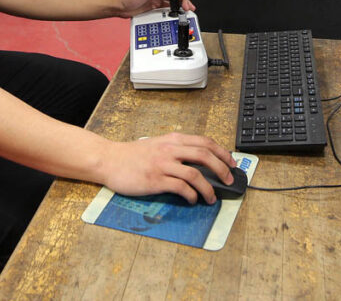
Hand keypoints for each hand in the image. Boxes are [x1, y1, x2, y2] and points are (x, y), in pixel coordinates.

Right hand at [97, 132, 234, 203]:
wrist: (109, 160)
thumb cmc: (132, 155)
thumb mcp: (158, 144)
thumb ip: (177, 150)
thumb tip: (200, 162)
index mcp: (173, 139)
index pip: (205, 142)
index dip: (222, 153)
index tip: (231, 163)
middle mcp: (170, 149)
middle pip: (205, 156)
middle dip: (222, 169)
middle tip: (228, 180)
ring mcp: (163, 165)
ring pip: (195, 175)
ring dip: (208, 189)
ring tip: (211, 198)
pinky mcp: (155, 180)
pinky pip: (180, 188)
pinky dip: (191, 196)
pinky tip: (192, 200)